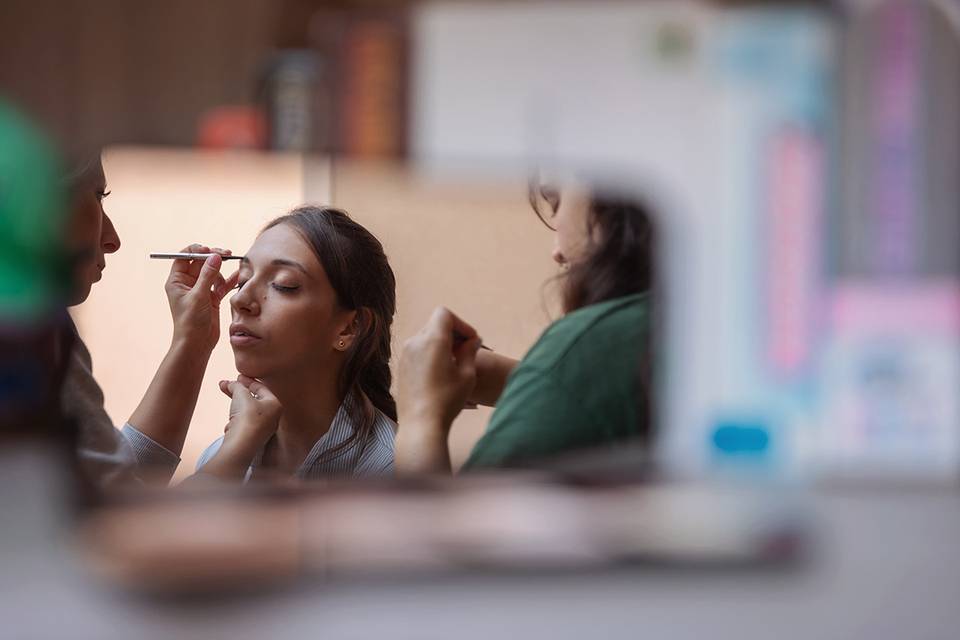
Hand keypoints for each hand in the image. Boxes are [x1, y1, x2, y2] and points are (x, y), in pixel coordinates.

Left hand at [165, 244, 238, 350]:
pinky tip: (238, 276)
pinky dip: (229, 281)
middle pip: (201, 262)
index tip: (210, 251)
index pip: (184, 256)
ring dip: (221, 274)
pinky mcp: (211, 298)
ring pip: (212, 272)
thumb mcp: (198, 296)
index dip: (197, 251)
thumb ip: (207, 275)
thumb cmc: (190, 322)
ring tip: (226, 282)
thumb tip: (215, 256)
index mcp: (177, 281)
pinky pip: (221, 284)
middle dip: (213, 258)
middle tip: (226, 254)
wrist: (196, 344)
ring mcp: (200, 290)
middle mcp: (188, 283)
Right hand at [218, 375, 282, 456]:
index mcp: (275, 405)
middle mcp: (272, 417)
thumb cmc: (246, 418)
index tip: (236, 377)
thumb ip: (237, 386)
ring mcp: (263, 429)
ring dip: (234, 410)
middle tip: (224, 385)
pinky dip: (233, 424)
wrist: (241, 446)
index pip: (260, 388)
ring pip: (245, 413)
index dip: (247, 381)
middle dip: (236, 393)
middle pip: (252, 400)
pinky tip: (229, 428)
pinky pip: (241, 426)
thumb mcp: (241, 395)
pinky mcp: (252, 439)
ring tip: (230, 413)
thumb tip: (232, 383)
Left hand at [397, 307, 481, 435]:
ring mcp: (405, 354)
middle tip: (466, 352)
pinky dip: (429, 353)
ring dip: (441, 343)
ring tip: (454, 363)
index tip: (471, 341)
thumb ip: (470, 351)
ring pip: (425, 337)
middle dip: (452, 333)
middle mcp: (415, 342)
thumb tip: (473, 340)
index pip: (444, 314)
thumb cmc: (447, 400)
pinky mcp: (401, 366)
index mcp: (432, 340)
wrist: (420, 425)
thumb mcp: (467, 375)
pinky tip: (439, 373)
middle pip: (435, 324)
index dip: (461, 324)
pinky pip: (417, 350)